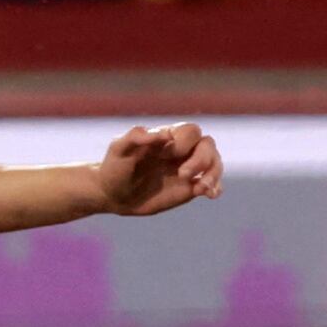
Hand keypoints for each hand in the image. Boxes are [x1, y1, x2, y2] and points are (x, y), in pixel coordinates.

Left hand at [97, 122, 222, 216]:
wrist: (112, 193)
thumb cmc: (114, 167)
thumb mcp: (119, 149)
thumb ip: (136, 136)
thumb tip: (163, 134)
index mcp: (167, 137)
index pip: (191, 131)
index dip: (185, 142)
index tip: (166, 156)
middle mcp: (181, 151)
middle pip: (207, 145)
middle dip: (201, 159)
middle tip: (183, 175)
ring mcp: (188, 169)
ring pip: (214, 163)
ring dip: (213, 174)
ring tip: (203, 189)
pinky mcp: (189, 188)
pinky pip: (210, 184)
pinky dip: (215, 188)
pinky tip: (211, 195)